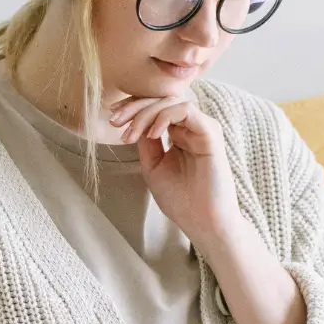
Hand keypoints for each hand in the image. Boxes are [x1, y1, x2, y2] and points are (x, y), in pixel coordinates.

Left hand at [109, 93, 242, 252]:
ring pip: (172, 101)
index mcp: (180, 134)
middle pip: (162, 100)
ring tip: (131, 133)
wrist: (203, 222)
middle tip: (115, 121)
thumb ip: (146, 143)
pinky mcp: (210, 133)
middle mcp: (192, 128)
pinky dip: (164, 117)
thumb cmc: (181, 200)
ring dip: (146, 113)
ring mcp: (202, 129)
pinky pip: (186, 110)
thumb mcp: (153, 167)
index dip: (133, 108)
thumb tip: (134, 121)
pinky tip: (152, 134)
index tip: (112, 118)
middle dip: (134, 106)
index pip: (157, 108)